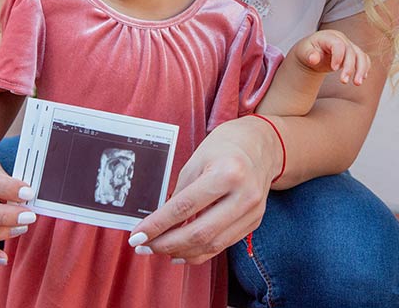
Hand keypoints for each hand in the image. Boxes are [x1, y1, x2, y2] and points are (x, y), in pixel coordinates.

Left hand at [127, 116, 280, 263]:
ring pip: (212, 244)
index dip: (158, 225)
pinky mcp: (254, 222)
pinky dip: (200, 252)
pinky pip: (223, 245)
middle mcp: (244, 195)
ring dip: (181, 252)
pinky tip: (181, 253)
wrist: (261, 145)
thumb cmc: (224, 147)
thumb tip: (160, 222)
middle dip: (166, 244)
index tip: (137, 236)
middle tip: (143, 247)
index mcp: (227, 173)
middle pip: (200, 232)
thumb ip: (181, 191)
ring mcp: (252, 212)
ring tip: (158, 251)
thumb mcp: (197, 159)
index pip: (185, 207)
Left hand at [293, 29, 370, 84]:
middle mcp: (341, 39)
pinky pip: (363, 59)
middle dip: (349, 67)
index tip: (333, 69)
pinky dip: (364, 68)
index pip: (338, 44)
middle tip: (343, 81)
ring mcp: (348, 45)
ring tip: (357, 83)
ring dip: (361, 69)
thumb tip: (313, 59)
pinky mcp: (353, 53)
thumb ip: (309, 54)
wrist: (311, 52)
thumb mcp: (304, 52)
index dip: (338, 56)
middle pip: (351, 51)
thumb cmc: (307, 51)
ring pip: (360, 55)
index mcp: (328, 36)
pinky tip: (362, 78)